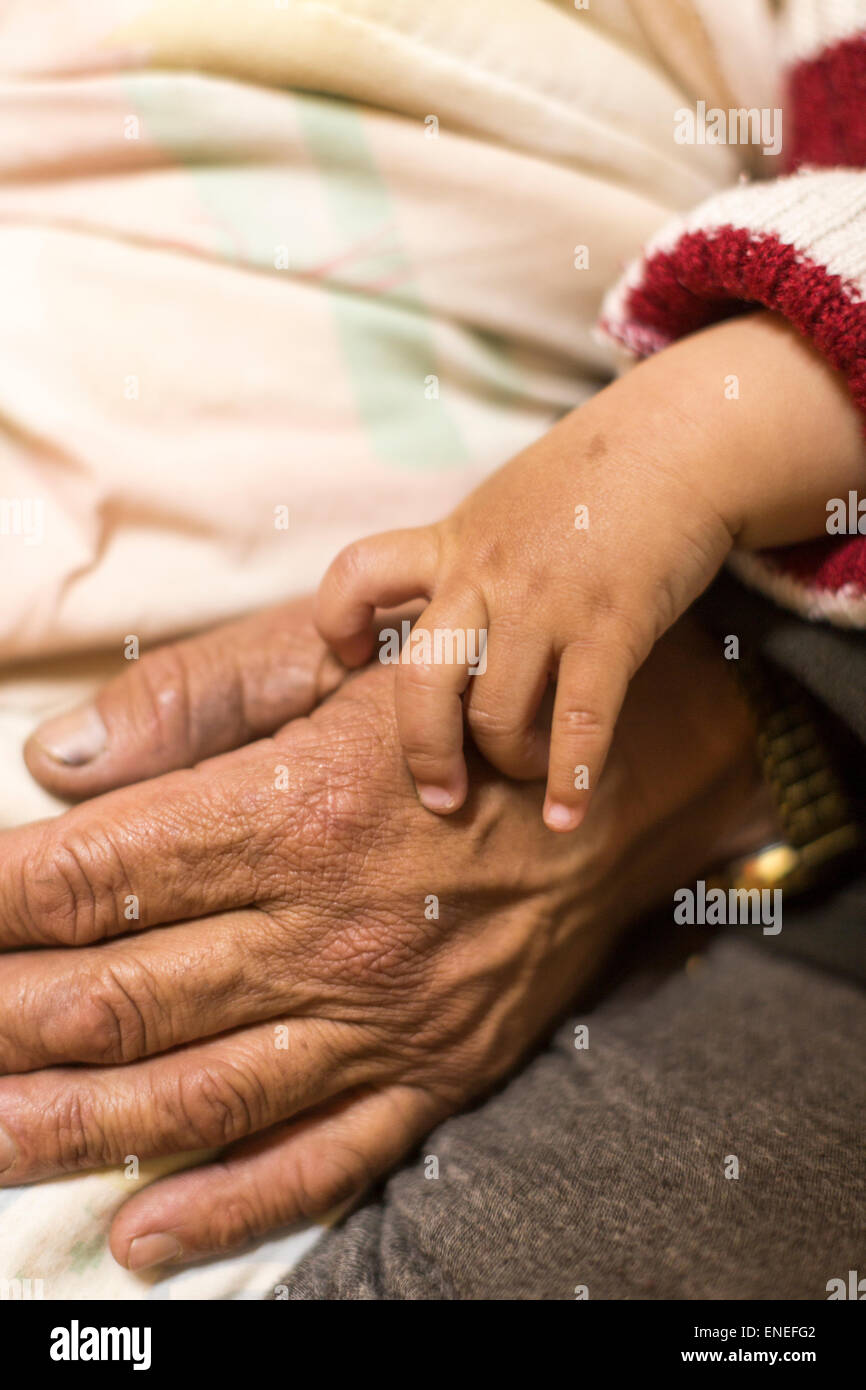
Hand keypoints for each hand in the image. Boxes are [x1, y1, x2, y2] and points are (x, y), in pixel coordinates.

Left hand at [3, 604, 764, 1270]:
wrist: (626, 777)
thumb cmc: (473, 703)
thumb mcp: (339, 660)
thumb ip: (195, 701)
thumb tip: (59, 763)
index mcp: (297, 810)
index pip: (99, 876)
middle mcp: (331, 929)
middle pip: (125, 997)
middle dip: (5, 1023)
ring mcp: (385, 1017)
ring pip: (200, 1093)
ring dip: (72, 1129)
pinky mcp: (437, 1071)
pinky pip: (324, 1157)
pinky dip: (230, 1204)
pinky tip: (141, 1231)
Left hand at [315, 313, 865, 832]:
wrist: (680, 439)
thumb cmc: (592, 481)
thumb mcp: (503, 504)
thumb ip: (465, 558)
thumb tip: (440, 618)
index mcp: (452, 543)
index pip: (356, 574)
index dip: (334, 621)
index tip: (344, 655)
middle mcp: (485, 575)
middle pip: (420, 682)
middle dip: (424, 752)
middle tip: (439, 793)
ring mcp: (545, 603)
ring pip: (495, 714)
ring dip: (508, 762)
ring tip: (524, 770)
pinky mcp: (610, 626)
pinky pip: (578, 722)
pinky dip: (571, 781)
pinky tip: (567, 816)